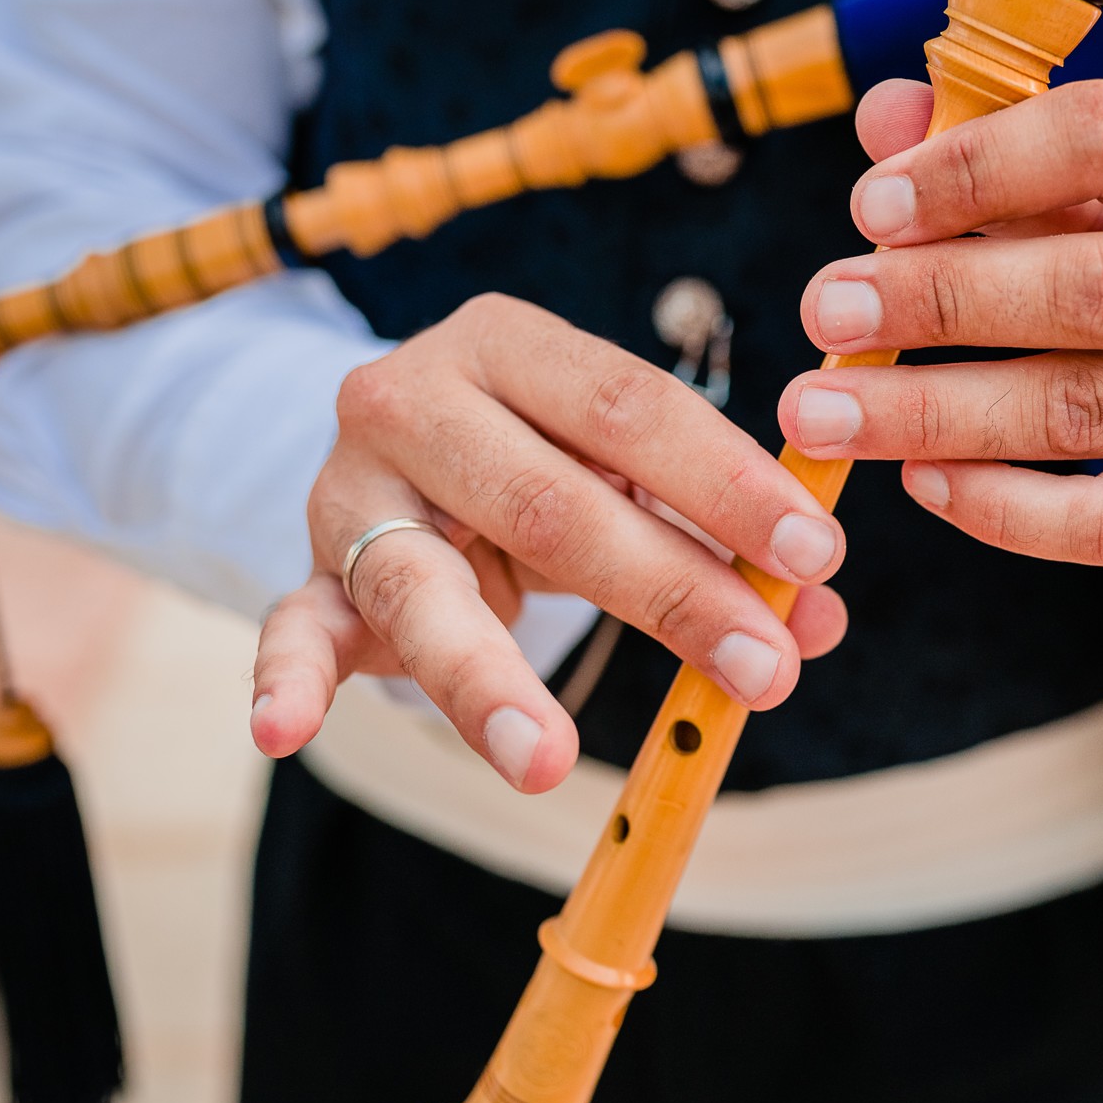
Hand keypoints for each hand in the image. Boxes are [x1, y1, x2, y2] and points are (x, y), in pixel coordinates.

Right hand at [250, 295, 849, 791]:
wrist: (399, 453)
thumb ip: (715, 535)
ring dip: (489, 680)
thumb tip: (819, 621)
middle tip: (762, 666)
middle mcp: (414, 399)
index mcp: (507, 344)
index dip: (726, 482)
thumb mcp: (623, 474)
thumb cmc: (542, 460)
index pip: (628, 406)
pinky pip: (290, 629)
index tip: (816, 556)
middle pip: (546, 500)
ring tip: (548, 758)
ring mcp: (350, 492)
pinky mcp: (309, 573)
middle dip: (666, 588)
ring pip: (420, 584)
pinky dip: (285, 682)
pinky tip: (283, 733)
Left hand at [778, 78, 1102, 565]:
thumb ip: (1020, 144)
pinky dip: (1007, 510)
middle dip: (941, 303)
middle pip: (1097, 289)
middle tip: (827, 311)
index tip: (871, 209)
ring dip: (936, 415)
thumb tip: (884, 126)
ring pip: (1090, 412)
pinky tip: (926, 480)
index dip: (976, 170)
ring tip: (827, 414)